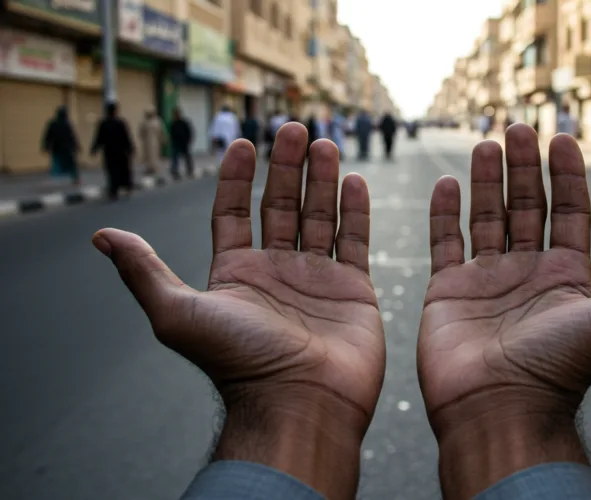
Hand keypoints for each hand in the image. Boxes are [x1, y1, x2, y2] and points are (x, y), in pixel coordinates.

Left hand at [92, 124, 383, 499]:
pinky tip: (354, 180)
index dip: (236, 178)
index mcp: (236, 273)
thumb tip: (102, 236)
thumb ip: (145, 271)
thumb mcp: (178, 313)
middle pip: (279, 206)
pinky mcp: (352, 290)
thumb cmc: (239, 363)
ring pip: (319, 216)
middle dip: (286, 166)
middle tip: (294, 128)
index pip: (232, 213)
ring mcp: (315, 278)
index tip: (243, 143)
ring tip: (325, 144)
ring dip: (321, 179)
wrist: (300, 402)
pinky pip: (354, 241)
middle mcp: (276, 271)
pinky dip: (355, 211)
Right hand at [419, 125, 590, 498]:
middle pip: (526, 207)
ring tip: (487, 143)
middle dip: (523, 167)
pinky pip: (445, 242)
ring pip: (486, 218)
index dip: (567, 175)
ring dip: (487, 180)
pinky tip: (447, 183)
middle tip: (518, 127)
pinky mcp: (449, 291)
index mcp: (567, 276)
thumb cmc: (560, 369)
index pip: (569, 212)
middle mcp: (527, 272)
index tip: (561, 138)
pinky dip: (445, 213)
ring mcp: (486, 280)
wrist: (500, 409)